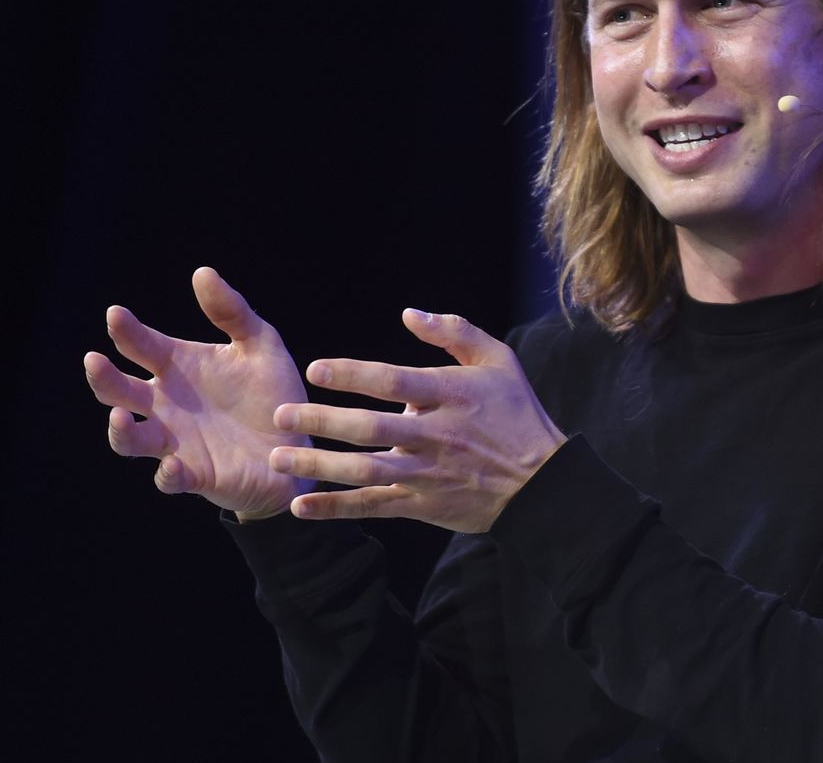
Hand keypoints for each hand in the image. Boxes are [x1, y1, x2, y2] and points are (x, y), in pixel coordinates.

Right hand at [84, 267, 312, 516]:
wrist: (298, 445)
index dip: (125, 331)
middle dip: (103, 377)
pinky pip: (170, 478)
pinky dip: (167, 473)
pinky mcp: (195, 474)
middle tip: (94, 361)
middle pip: (119, 391)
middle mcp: (166, 404)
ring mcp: (175, 441)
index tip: (116, 315)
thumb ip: (232, 312)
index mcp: (178, 367)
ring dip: (120, 430)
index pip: (141, 346)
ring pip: (130, 439)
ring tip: (120, 416)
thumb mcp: (261, 345)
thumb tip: (201, 272)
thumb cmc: (273, 392)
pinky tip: (172, 463)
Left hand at [267, 308, 565, 533]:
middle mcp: (437, 436)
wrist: (543, 484)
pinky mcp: (423, 506)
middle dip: (322, 422)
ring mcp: (428, 474)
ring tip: (279, 458)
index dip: (353, 375)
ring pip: (366, 471)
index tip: (316, 370)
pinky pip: (373, 507)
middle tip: (280, 415)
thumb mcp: (499, 360)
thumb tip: (408, 314)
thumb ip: (454, 331)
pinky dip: (336, 508)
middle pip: (371, 428)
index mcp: (453, 395)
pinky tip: (301, 506)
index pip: (394, 382)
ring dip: (319, 465)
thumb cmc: (517, 413)